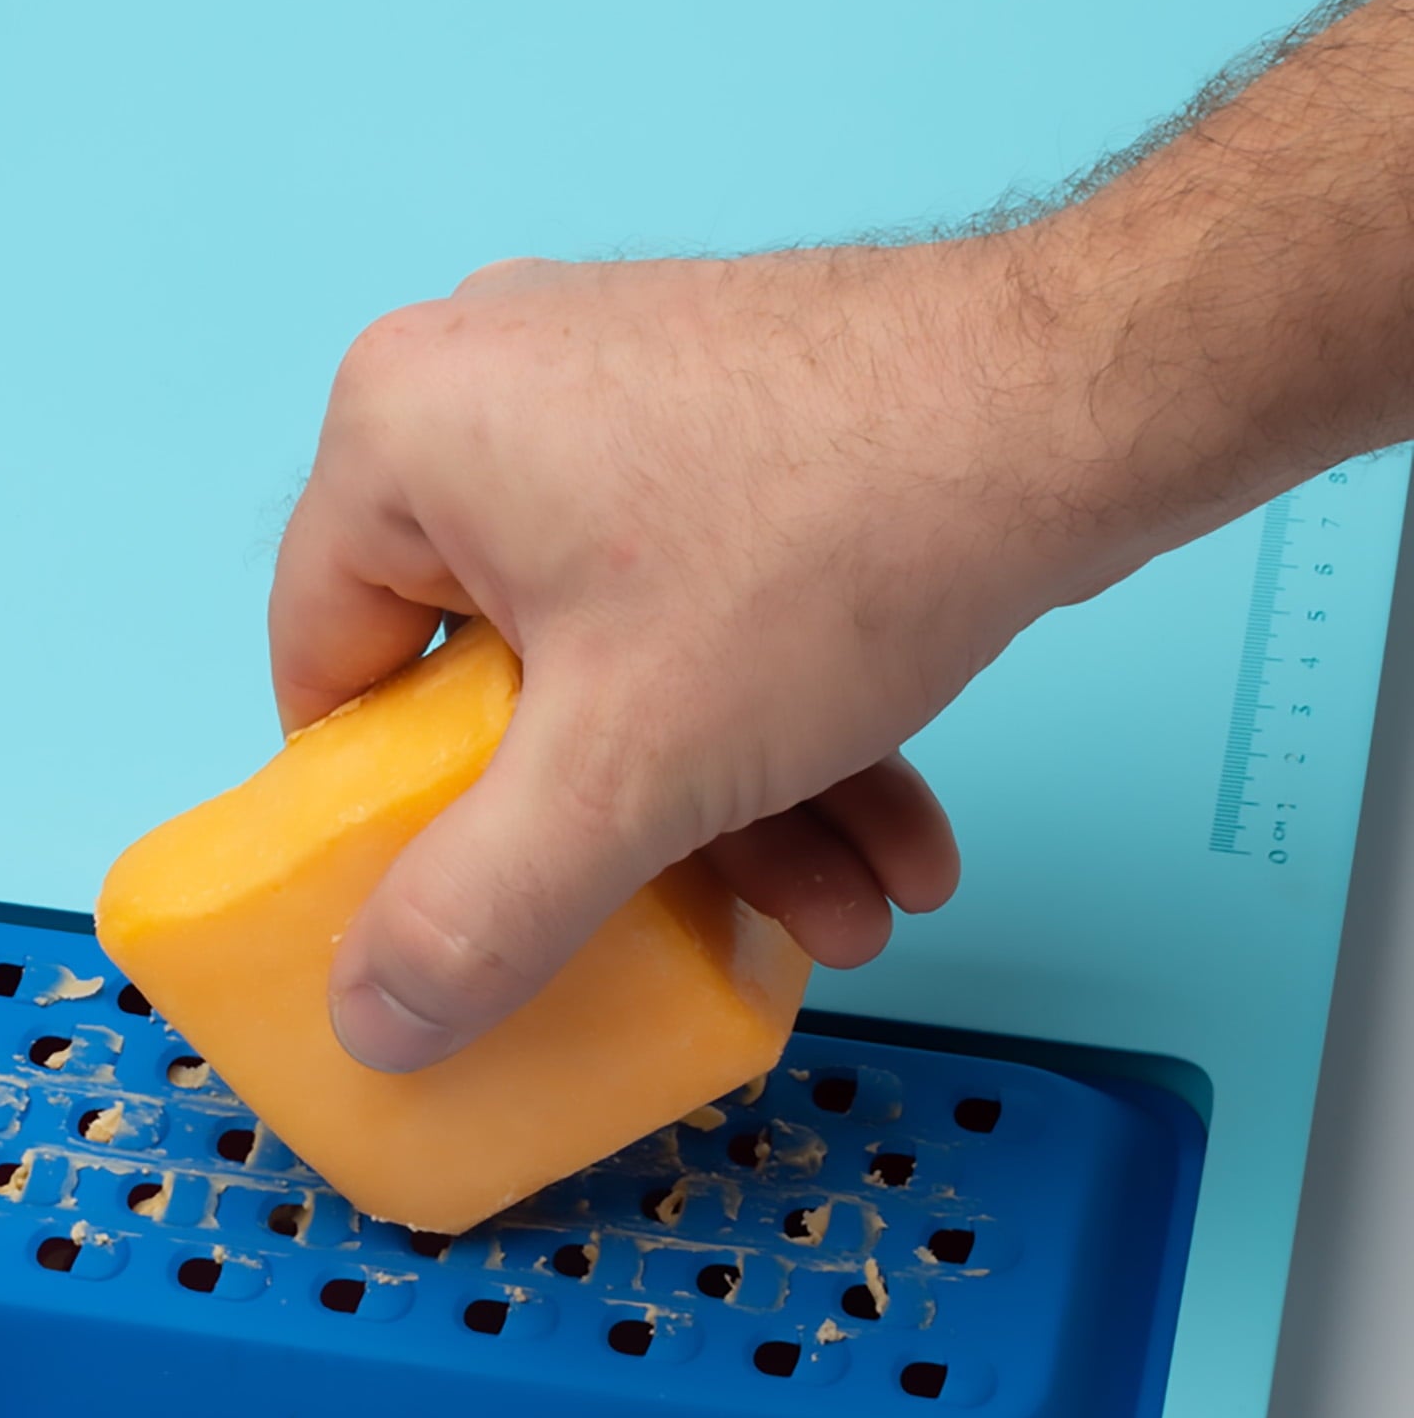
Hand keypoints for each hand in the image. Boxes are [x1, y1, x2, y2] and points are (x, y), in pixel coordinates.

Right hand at [269, 241, 1114, 1071]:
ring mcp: (615, 402)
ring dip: (733, 807)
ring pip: (625, 660)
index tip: (475, 908)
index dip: (395, 822)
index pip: (330, 675)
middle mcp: (490, 395)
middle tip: (699, 929)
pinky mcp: (724, 425)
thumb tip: (367, 1022)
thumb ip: (477, 913)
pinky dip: (778, 725)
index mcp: (401, 438)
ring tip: (848, 908)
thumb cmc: (826, 548)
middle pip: (499, 686)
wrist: (1087, 399)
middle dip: (624, 837)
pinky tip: (890, 834)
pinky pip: (703, 608)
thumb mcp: (620, 773)